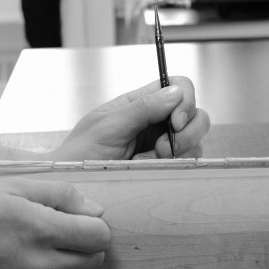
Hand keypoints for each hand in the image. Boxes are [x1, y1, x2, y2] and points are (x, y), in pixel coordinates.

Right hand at [0, 178, 110, 268]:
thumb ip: (61, 196)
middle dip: (86, 246)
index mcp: (41, 230)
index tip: (81, 222)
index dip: (95, 227)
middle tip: (61, 234)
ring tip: (35, 248)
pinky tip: (18, 267)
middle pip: (93, 262)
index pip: (100, 237)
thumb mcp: (13, 188)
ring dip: (66, 264)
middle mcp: (39, 266)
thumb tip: (96, 212)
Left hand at [54, 76, 209, 160]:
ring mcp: (162, 144)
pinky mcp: (164, 166)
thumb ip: (141, 108)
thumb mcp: (108, 126)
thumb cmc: (81, 152)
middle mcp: (155, 121)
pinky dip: (173, 167)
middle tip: (162, 148)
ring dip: (179, 152)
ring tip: (148, 161)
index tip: (175, 122)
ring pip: (195, 140)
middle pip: (195, 113)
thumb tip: (175, 92)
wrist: (73, 182)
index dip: (186, 100)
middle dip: (187, 131)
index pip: (178, 87)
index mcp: (140, 103)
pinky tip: (148, 170)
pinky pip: (185, 163)